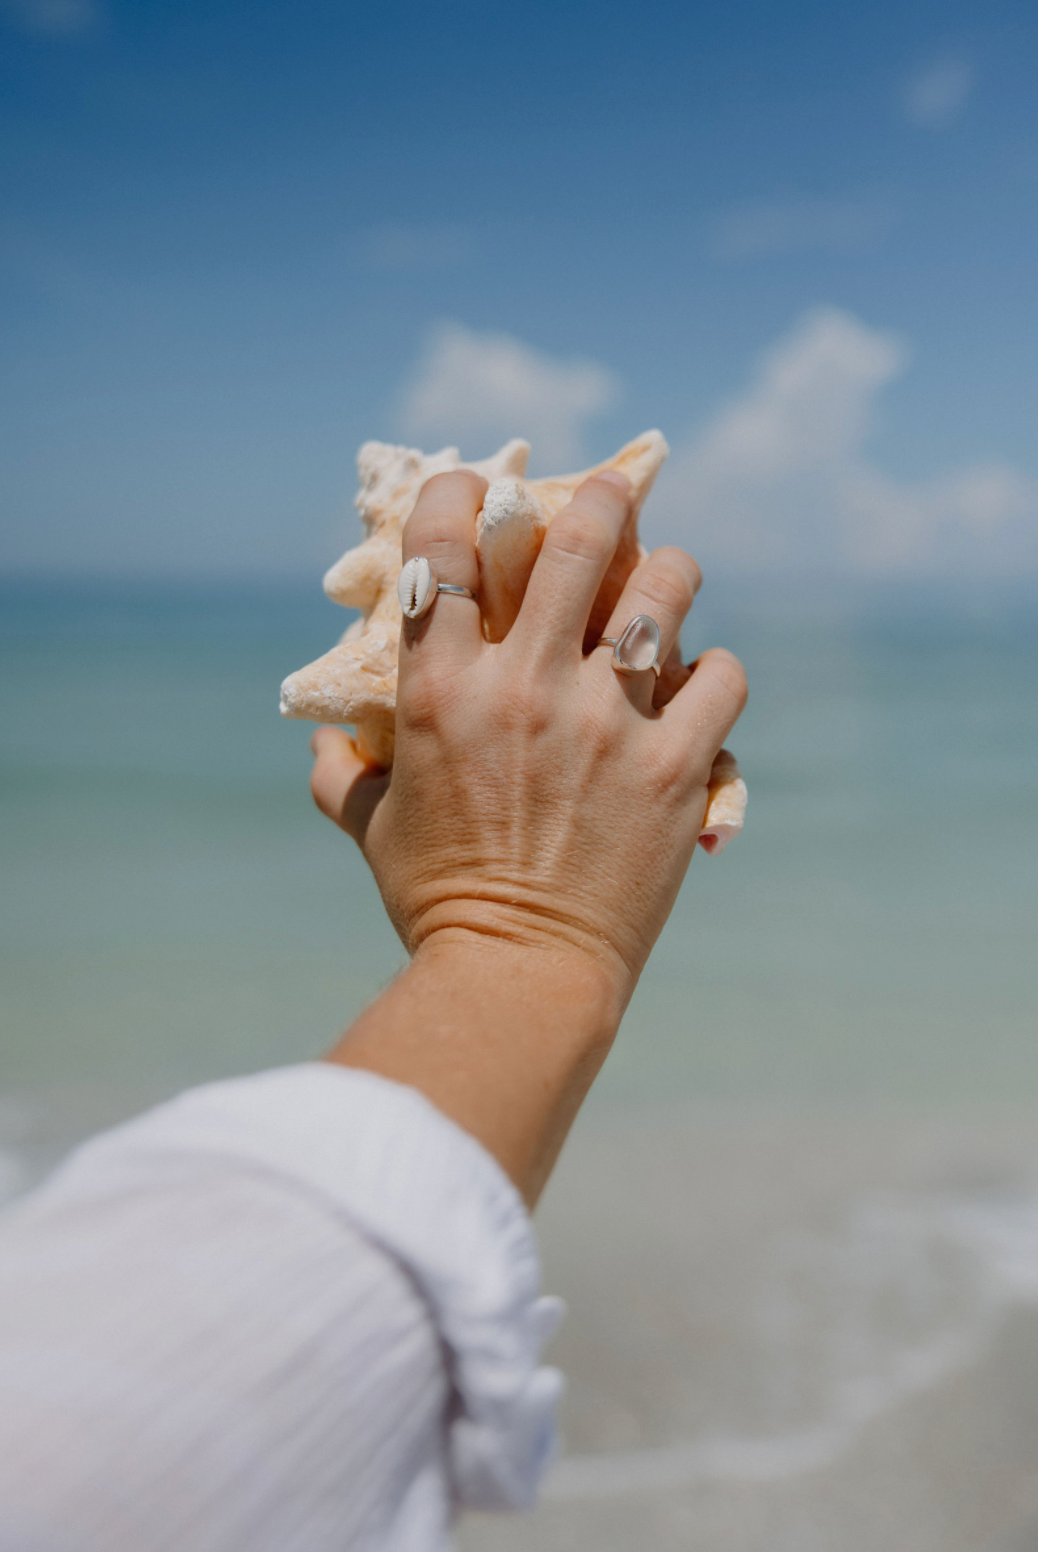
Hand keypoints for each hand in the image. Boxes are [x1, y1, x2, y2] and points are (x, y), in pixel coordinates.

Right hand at [311, 468, 746, 1009]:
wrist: (519, 976)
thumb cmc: (435, 899)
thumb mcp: (368, 827)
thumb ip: (338, 770)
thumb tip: (325, 737)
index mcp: (441, 691)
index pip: (440, 548)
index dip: (458, 495)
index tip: (474, 486)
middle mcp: (527, 689)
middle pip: (576, 542)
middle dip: (597, 501)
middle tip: (609, 496)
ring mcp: (610, 724)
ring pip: (666, 593)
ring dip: (670, 573)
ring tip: (669, 578)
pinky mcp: (678, 767)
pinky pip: (721, 678)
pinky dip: (714, 670)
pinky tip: (700, 681)